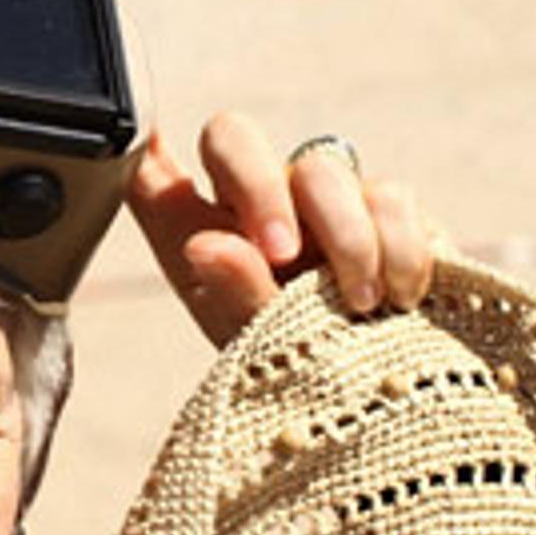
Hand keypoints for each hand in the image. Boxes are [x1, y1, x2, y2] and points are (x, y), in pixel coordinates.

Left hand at [126, 111, 441, 346]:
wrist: (385, 399)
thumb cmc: (301, 371)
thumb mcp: (258, 345)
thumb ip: (234, 294)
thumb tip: (207, 244)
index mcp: (200, 235)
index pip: (150, 176)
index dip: (135, 143)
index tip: (140, 135)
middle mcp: (253, 202)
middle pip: (232, 137)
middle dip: (259, 189)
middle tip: (281, 254)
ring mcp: (319, 198)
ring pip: (321, 169)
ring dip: (344, 239)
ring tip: (358, 306)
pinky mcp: (384, 206)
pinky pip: (390, 197)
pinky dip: (397, 249)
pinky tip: (401, 298)